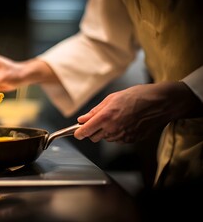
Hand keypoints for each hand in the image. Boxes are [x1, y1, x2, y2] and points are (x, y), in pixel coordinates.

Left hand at [73, 82, 199, 143]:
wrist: (160, 103)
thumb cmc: (137, 96)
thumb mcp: (112, 98)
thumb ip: (95, 111)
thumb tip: (82, 119)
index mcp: (106, 117)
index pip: (85, 131)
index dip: (78, 133)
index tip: (76, 133)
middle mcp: (112, 129)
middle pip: (94, 137)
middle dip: (93, 131)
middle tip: (99, 120)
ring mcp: (122, 136)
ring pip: (106, 139)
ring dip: (106, 132)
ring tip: (117, 118)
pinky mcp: (131, 140)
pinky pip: (118, 140)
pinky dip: (117, 133)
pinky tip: (125, 123)